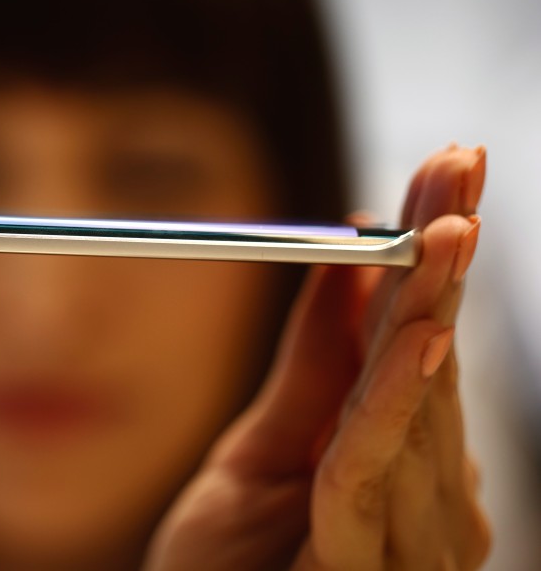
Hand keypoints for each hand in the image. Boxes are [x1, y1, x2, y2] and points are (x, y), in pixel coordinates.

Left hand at [145, 145, 490, 569]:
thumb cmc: (233, 560)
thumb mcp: (262, 445)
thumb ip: (313, 363)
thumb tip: (348, 256)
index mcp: (393, 448)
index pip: (418, 332)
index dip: (431, 250)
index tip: (444, 166)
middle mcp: (421, 486)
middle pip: (431, 352)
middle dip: (443, 254)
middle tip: (458, 162)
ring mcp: (411, 532)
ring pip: (416, 399)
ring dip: (431, 306)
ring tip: (448, 225)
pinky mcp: (373, 567)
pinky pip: (373, 469)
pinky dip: (396, 400)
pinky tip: (417, 337)